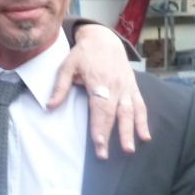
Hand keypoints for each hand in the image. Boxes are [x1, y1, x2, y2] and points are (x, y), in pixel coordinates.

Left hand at [50, 25, 149, 158]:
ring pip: (130, 112)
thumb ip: (60, 87)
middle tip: (106, 155)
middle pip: (114, 114)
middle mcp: (116, 86)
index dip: (99, 127)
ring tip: (129, 150)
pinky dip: (143, 121)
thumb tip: (49, 106)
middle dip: (111, 136)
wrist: (105, 39)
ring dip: (130, 132)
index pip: (100, 108)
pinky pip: (141, 106)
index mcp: (99, 81)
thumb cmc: (84, 54)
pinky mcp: (133, 88)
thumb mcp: (67, 66)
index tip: (98, 143)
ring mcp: (127, 87)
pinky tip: (145, 136)